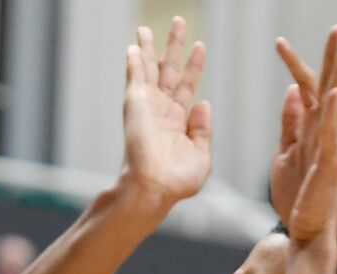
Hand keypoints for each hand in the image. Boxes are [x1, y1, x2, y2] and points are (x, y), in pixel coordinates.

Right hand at [119, 17, 211, 206]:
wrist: (153, 187)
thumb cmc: (176, 181)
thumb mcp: (202, 155)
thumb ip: (203, 129)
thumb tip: (203, 102)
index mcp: (176, 122)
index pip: (186, 85)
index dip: (194, 65)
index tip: (199, 46)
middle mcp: (160, 110)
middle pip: (168, 70)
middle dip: (173, 46)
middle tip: (178, 23)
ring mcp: (146, 106)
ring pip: (148, 68)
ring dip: (148, 47)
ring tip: (147, 28)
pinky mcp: (135, 104)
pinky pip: (135, 76)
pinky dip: (133, 61)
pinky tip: (133, 46)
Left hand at [272, 27, 336, 243]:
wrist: (303, 229)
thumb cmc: (295, 194)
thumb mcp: (285, 153)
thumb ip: (290, 124)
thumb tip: (291, 91)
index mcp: (312, 129)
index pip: (304, 90)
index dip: (294, 65)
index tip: (279, 43)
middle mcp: (325, 133)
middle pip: (327, 89)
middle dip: (331, 58)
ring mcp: (330, 147)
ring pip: (336, 105)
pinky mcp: (330, 164)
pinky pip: (333, 135)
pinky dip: (334, 113)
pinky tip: (336, 93)